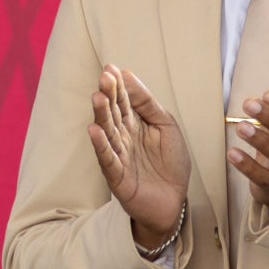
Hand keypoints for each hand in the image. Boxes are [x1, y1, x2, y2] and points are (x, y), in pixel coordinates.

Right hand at [89, 66, 189, 250]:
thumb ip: (148, 103)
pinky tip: (94, 131)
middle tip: (104, 78)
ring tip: (98, 98)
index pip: (123, 100)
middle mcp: (122, 137)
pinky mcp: (117, 176)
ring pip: (107, 132)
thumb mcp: (165, 125)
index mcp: (134, 123)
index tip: (111, 67)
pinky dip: (101, 145)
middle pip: (113, 113)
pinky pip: (108, 159)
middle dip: (109, 95)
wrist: (174, 201)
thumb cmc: (170, 163)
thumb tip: (128, 75)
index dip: (118, 85)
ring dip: (102, 115)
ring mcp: (118, 156)